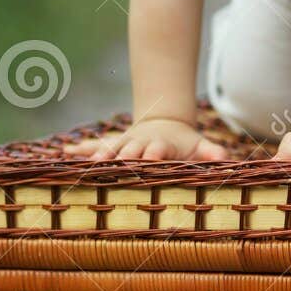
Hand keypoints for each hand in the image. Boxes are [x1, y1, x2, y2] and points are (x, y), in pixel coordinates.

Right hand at [60, 118, 230, 161]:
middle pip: (128, 150)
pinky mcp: (112, 146)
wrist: (164, 124)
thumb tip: (226, 159)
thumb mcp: (199, 146)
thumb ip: (211, 152)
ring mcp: (123, 144)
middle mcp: (138, 143)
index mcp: (159, 145)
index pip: (156, 150)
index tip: (148, 159)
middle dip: (120, 157)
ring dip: (98, 155)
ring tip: (86, 162)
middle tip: (111, 165)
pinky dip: (80, 150)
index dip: (152, 154)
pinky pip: (94, 147)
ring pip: (109, 149)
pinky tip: (64, 153)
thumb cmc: (183, 144)